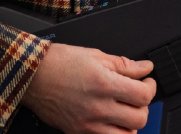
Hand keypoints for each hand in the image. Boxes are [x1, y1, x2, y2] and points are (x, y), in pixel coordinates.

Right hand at [20, 43, 155, 133]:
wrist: (30, 74)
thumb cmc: (57, 62)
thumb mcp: (95, 55)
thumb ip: (124, 64)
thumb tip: (145, 67)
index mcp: (103, 83)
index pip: (143, 96)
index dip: (150, 88)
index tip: (146, 82)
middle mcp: (97, 106)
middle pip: (139, 118)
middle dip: (143, 106)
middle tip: (137, 95)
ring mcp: (88, 123)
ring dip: (131, 124)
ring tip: (125, 111)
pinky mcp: (78, 132)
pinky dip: (113, 132)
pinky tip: (110, 120)